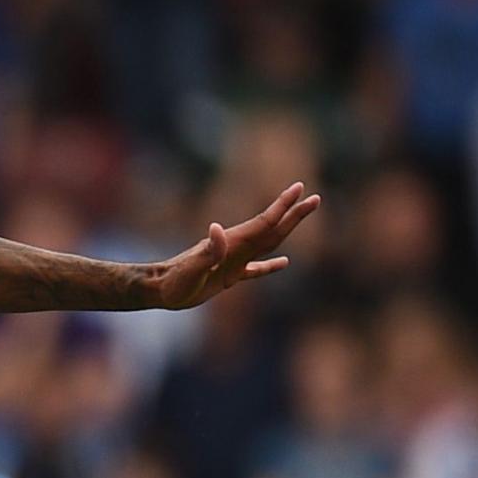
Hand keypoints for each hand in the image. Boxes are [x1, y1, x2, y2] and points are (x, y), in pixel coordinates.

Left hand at [153, 182, 321, 309]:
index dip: (283, 206)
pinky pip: (255, 269)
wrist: (161, 289)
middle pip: (273, 229)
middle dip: (294, 214)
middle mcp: (237, 248)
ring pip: (268, 244)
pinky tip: (284, 263)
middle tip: (316, 198)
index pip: (264, 222)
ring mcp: (234, 261)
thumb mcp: (191, 268)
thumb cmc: (175, 280)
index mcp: (233, 243)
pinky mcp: (228, 277)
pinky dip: (271, 266)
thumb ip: (208, 250)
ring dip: (287, 230)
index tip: (300, 188)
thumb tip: (217, 228)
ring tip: (303, 216)